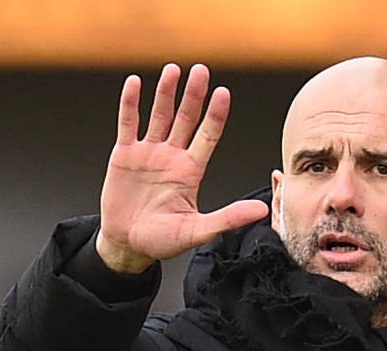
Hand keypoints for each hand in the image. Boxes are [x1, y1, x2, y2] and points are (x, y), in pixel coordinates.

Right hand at [96, 63, 269, 272]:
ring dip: (165, 93)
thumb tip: (262, 211)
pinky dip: (131, 104)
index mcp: (191, 171)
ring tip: (174, 70)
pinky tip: (135, 83)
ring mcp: (148, 153)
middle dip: (193, 95)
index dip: (215, 115)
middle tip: (201, 71)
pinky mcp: (124, 155)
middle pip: (185, 119)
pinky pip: (128, 124)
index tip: (223, 94)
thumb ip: (228, 218)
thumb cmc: (163, 240)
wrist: (128, 245)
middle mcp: (172, 157)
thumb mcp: (198, 231)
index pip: (207, 136)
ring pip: (159, 116)